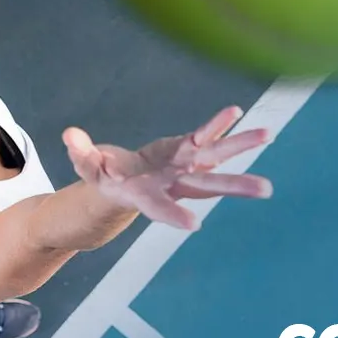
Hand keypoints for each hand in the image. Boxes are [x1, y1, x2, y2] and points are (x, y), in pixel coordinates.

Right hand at [62, 106, 273, 231]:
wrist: (125, 183)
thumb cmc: (104, 179)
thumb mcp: (87, 169)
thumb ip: (82, 154)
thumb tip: (69, 135)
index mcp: (145, 195)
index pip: (160, 208)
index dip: (173, 215)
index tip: (193, 225)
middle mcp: (172, 183)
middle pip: (206, 185)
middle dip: (235, 185)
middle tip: (266, 189)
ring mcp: (184, 166)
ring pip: (216, 158)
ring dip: (241, 146)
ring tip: (268, 134)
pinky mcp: (186, 149)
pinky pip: (206, 136)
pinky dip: (220, 125)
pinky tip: (238, 113)